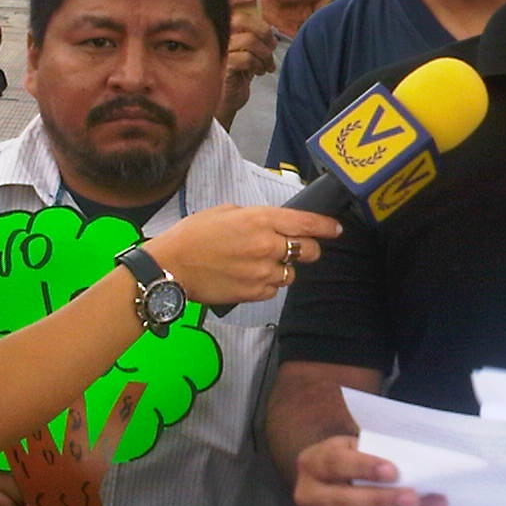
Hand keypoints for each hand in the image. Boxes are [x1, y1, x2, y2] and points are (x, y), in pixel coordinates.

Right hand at [142, 203, 340, 304]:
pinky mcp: (254, 293)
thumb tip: (270, 224)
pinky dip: (267, 284)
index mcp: (261, 220)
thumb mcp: (225, 212)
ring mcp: (262, 272)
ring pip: (290, 274)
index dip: (325, 226)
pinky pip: (273, 289)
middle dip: (307, 249)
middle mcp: (267, 246)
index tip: (336, 229)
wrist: (170, 266)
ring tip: (260, 264)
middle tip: (298, 249)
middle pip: (308, 251)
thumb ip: (254, 217)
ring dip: (282, 268)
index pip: (307, 223)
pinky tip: (249, 277)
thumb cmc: (192, 235)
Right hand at [220, 0, 277, 126]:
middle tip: (272, 46)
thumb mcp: (243, 49)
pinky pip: (245, 58)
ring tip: (266, 65)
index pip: (223, 3)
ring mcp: (215, 51)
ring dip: (264, 54)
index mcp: (217, 28)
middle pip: (242, 20)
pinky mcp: (221, 67)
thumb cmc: (234, 74)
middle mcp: (213, 36)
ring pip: (248, 40)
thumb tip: (264, 20)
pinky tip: (258, 73)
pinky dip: (257, 65)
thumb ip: (248, 32)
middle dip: (264, 32)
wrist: (223, 101)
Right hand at [294, 435, 446, 505]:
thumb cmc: (353, 458)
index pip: (335, 463)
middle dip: (383, 502)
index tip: (393, 471)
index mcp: (312, 462)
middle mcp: (308, 495)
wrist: (336, 480)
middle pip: (344, 503)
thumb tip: (415, 470)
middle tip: (413, 499)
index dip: (363, 468)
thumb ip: (376, 454)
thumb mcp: (357, 446)